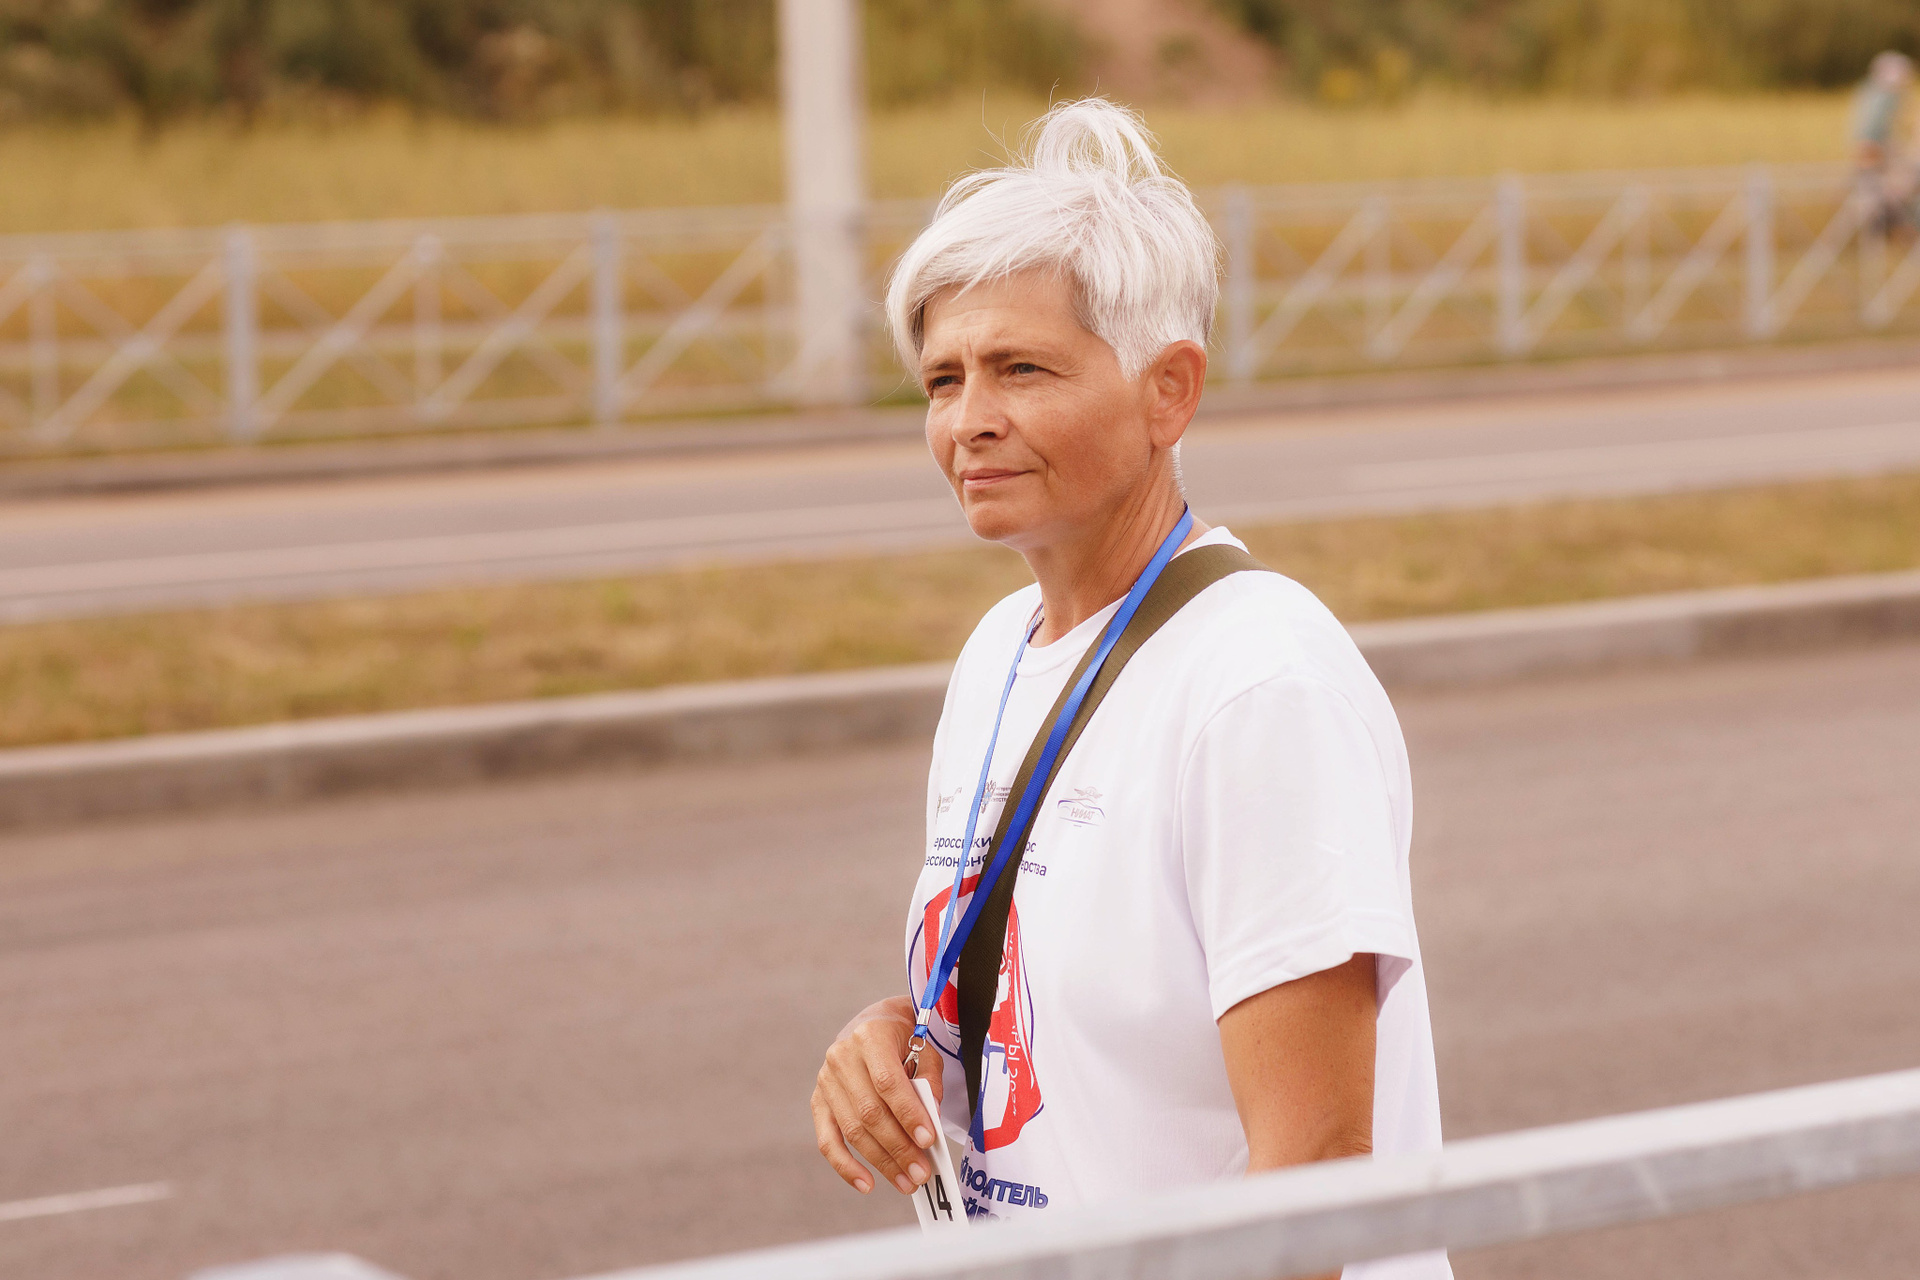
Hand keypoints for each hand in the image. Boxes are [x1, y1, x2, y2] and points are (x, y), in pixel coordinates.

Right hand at [811, 995, 944, 1195]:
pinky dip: (846, 1166)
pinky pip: (827, 1141)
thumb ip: (930, 1082)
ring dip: (881, 1162)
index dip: (908, 1113)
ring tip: (906, 1182)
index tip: (929, 1140)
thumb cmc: (904, 1040)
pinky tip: (867, 1184)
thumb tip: (931, 1122)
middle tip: (922, 1173)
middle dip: (898, 1147)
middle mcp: (841, 1057)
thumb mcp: (925, 1049)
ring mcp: (826, 1081)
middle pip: (869, 1112)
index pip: (887, 1082)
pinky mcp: (819, 1102)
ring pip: (852, 1131)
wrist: (874, 1024)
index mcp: (870, 1036)